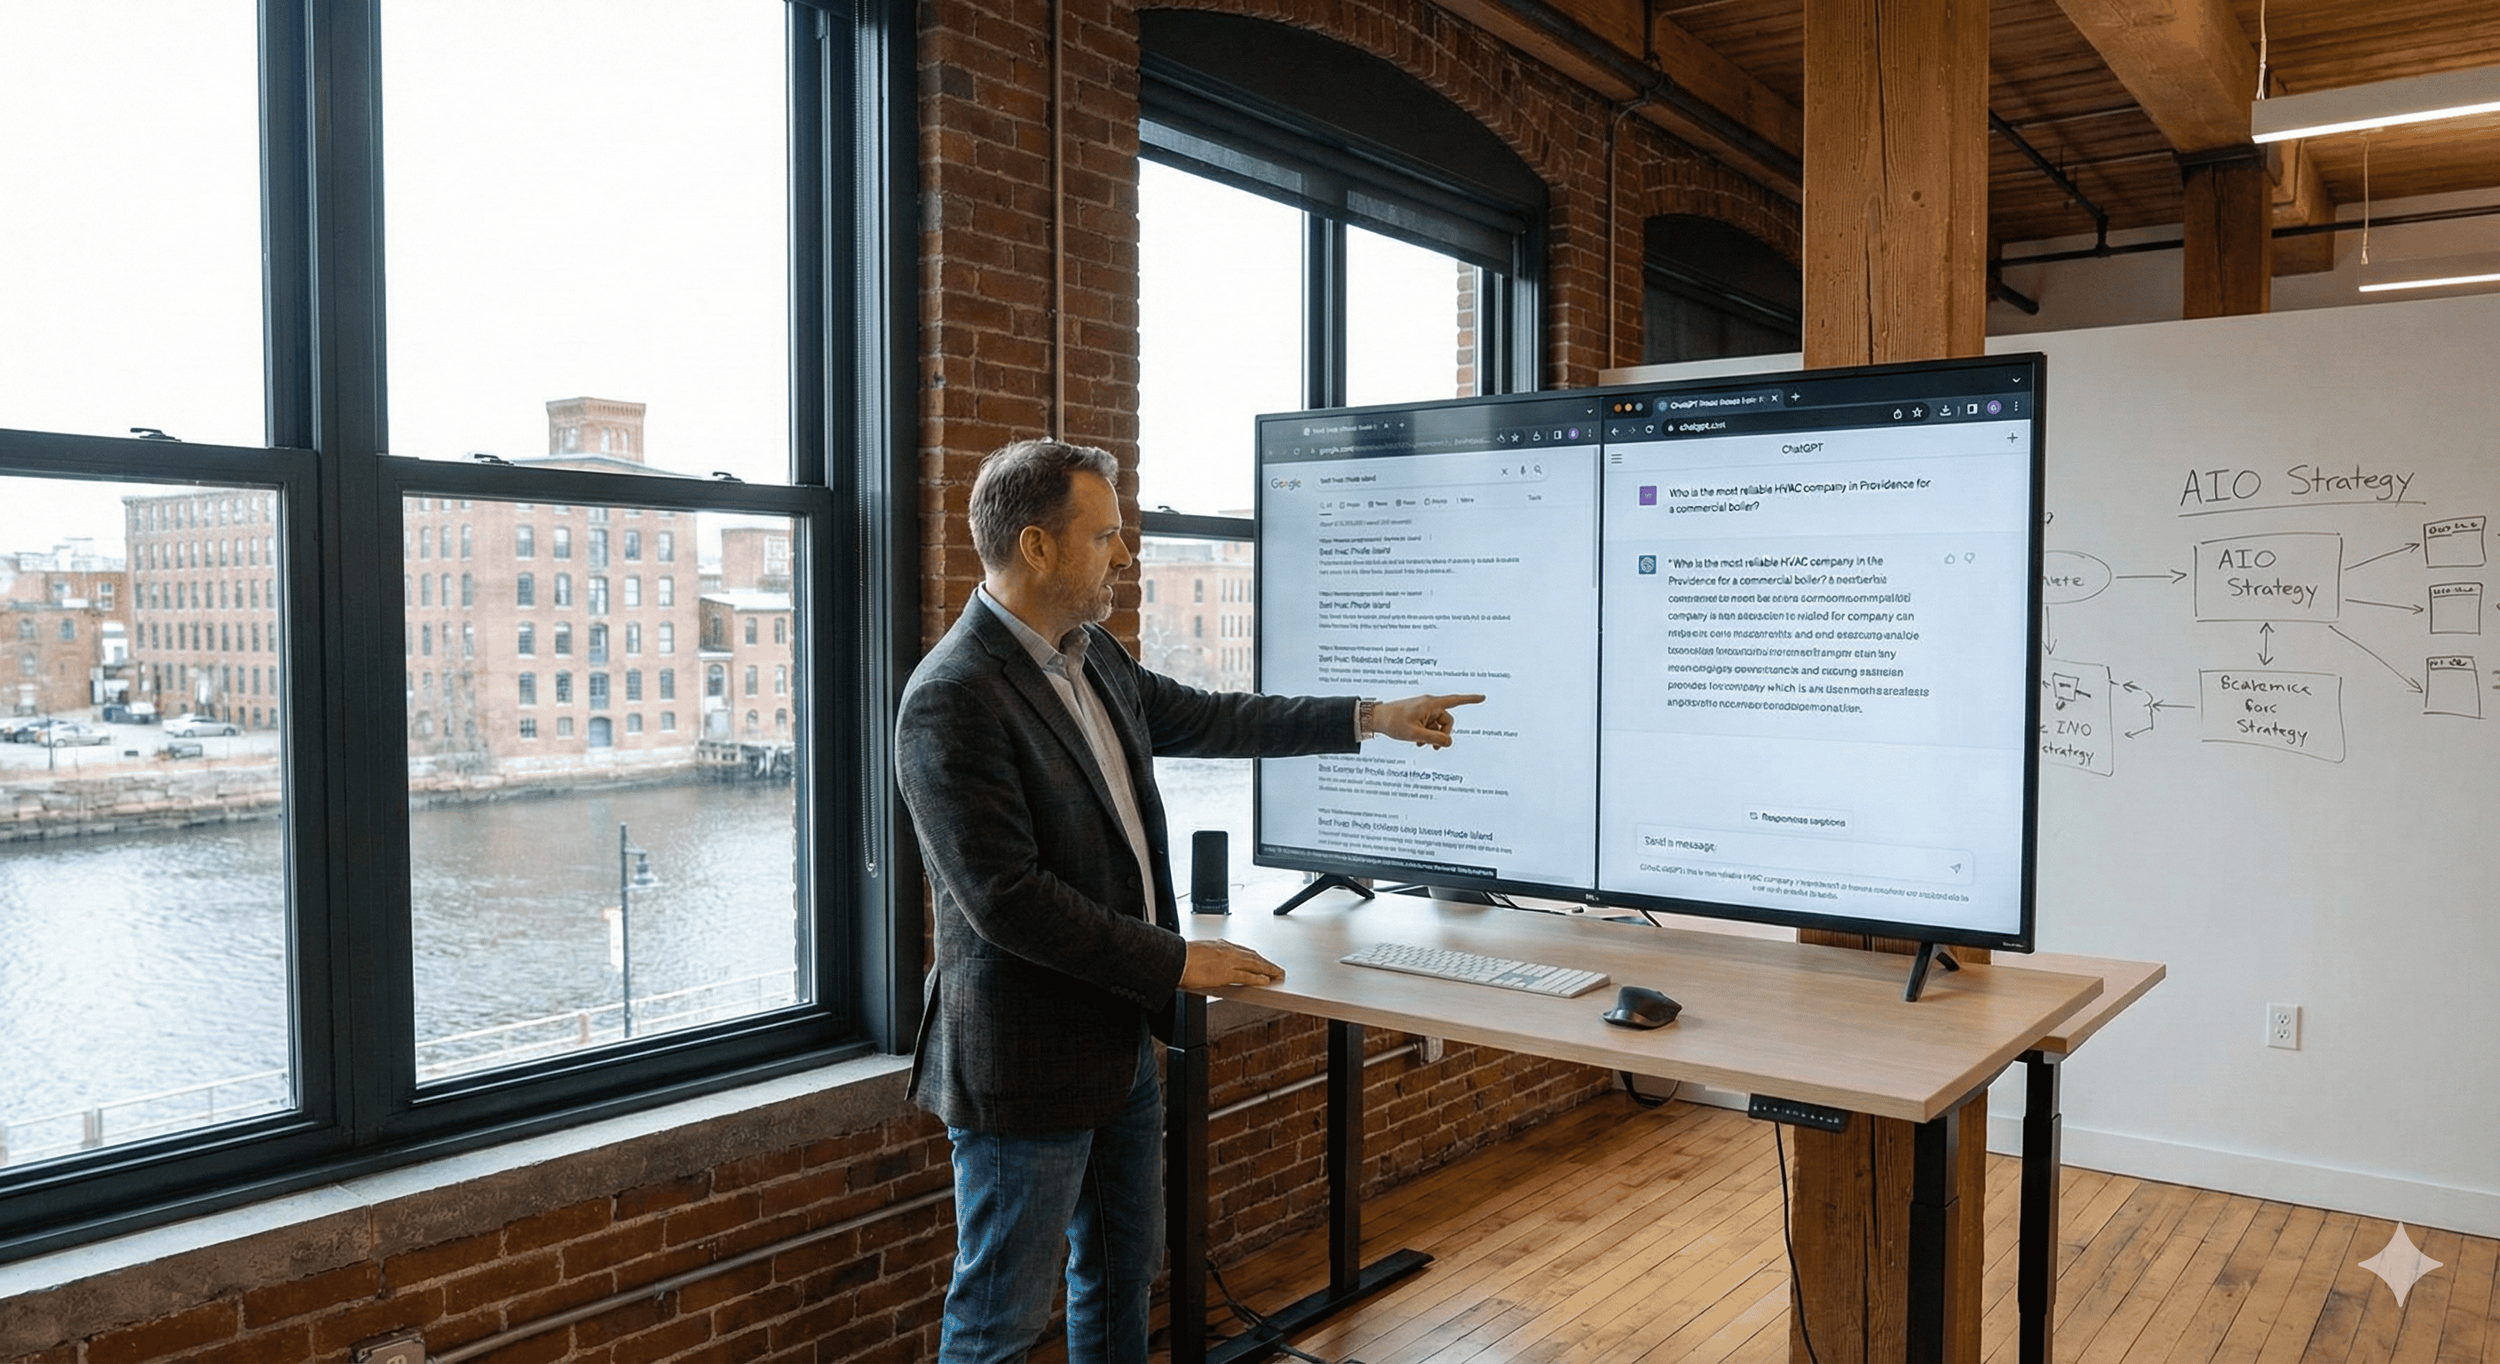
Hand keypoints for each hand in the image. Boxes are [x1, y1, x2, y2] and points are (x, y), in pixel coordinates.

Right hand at [1180, 939, 1286, 990]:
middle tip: (1276, 968)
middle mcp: (1227, 950)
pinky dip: (1258, 978)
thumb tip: (1210, 961)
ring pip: (1255, 964)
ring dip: (1268, 969)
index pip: (1243, 950)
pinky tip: (1266, 981)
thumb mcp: (1199, 951)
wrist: (1174, 958)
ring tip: (1277, 974)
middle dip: (1266, 963)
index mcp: (1220, 944)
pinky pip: (1247, 976)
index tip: (1262, 960)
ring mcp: (1228, 961)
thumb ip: (1209, 956)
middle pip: (1253, 956)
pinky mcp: (1226, 973)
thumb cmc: (1181, 956)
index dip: (1255, 957)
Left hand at [1370, 693, 1486, 748]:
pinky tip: (1416, 741)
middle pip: (1447, 720)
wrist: (1376, 718)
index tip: (1483, 698)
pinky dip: (1425, 733)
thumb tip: (1449, 741)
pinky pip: (1429, 724)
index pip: (1456, 701)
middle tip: (1433, 747)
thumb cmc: (1393, 722)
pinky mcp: (1418, 713)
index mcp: (1431, 704)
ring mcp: (1424, 708)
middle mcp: (1429, 704)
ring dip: (1432, 735)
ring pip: (1437, 724)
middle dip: (1442, 734)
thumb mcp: (1415, 734)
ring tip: (1419, 743)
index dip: (1470, 700)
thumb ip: (1435, 738)